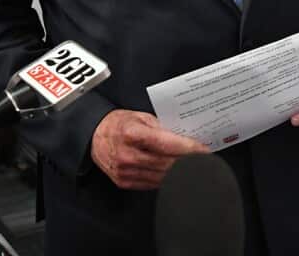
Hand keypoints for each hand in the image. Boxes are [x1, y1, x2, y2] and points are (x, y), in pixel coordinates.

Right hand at [91, 109, 208, 189]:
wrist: (93, 136)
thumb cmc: (117, 123)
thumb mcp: (139, 116)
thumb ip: (161, 127)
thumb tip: (185, 137)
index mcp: (132, 133)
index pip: (167, 144)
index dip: (189, 149)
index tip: (205, 150)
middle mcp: (127, 154)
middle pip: (167, 163)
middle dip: (189, 161)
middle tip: (204, 158)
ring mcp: (125, 171)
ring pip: (162, 176)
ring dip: (180, 172)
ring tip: (194, 166)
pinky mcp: (125, 182)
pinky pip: (152, 183)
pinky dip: (166, 178)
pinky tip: (176, 172)